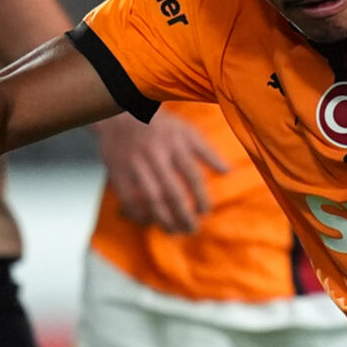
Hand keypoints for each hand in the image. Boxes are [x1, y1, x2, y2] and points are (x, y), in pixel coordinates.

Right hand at [97, 110, 228, 233]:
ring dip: (164, 219)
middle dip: (184, 214)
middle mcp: (155, 155)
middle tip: (193, 229)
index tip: (206, 212)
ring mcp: (135, 164)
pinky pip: (128, 199)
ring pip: (151, 198)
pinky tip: (149, 223)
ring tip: (174, 231)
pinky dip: (138, 214)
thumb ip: (207, 152)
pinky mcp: (117, 172)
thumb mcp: (186, 131)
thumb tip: (228, 172)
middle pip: (173, 192)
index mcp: (175, 144)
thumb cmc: (159, 125)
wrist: (119, 114)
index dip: (201, 197)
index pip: (192, 176)